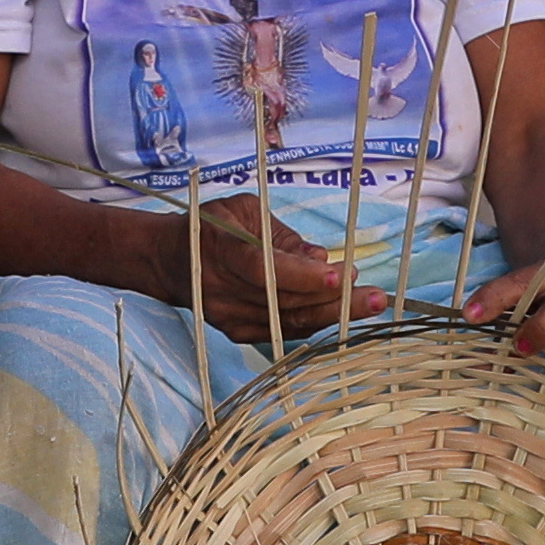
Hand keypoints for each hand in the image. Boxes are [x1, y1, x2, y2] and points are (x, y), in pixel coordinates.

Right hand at [146, 193, 361, 344]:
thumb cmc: (213, 227)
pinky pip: (283, 332)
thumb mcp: (244, 211)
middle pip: (284, 302)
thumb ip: (282, 235)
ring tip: (370, 304)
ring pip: (288, 323)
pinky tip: (343, 315)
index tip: (337, 275)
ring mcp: (230, 317)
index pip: (264, 269)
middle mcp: (223, 290)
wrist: (170, 262)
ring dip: (332, 315)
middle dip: (334, 300)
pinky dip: (314, 324)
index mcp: (222, 250)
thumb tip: (321, 258)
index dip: (301, 276)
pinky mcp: (237, 333)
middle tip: (375, 296)